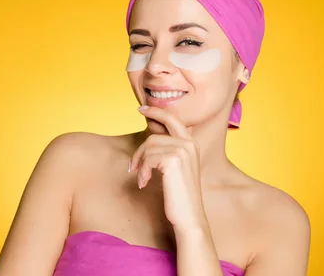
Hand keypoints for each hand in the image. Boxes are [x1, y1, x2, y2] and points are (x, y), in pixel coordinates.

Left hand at [130, 105, 204, 231]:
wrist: (189, 215)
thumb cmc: (180, 194)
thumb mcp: (177, 168)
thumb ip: (169, 150)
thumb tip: (151, 138)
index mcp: (191, 143)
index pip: (172, 119)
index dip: (156, 112)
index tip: (142, 109)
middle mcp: (189, 143)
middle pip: (154, 136)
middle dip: (140, 150)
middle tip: (131, 165)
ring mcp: (182, 150)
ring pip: (148, 148)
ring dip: (141, 165)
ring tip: (143, 180)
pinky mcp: (173, 160)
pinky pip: (148, 159)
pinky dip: (142, 172)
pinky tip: (144, 184)